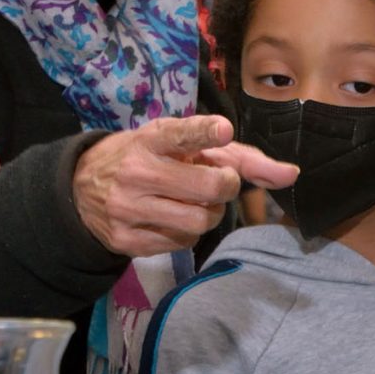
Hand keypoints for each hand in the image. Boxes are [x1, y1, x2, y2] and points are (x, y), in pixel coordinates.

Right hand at [71, 115, 297, 257]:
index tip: (221, 130)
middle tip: (217, 182)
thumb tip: (292, 174)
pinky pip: (181, 243)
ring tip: (194, 202)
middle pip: (209, 188)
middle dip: (225, 186)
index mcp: (151, 140)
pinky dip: (187, 232)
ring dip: (210, 214)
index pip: (180, 134)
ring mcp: (129, 209)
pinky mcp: (126, 240)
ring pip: (200, 222)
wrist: (82, 188)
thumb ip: (240, 157)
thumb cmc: (151, 159)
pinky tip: (171, 218)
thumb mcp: (184, 146)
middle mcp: (137, 172)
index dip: (204, 133)